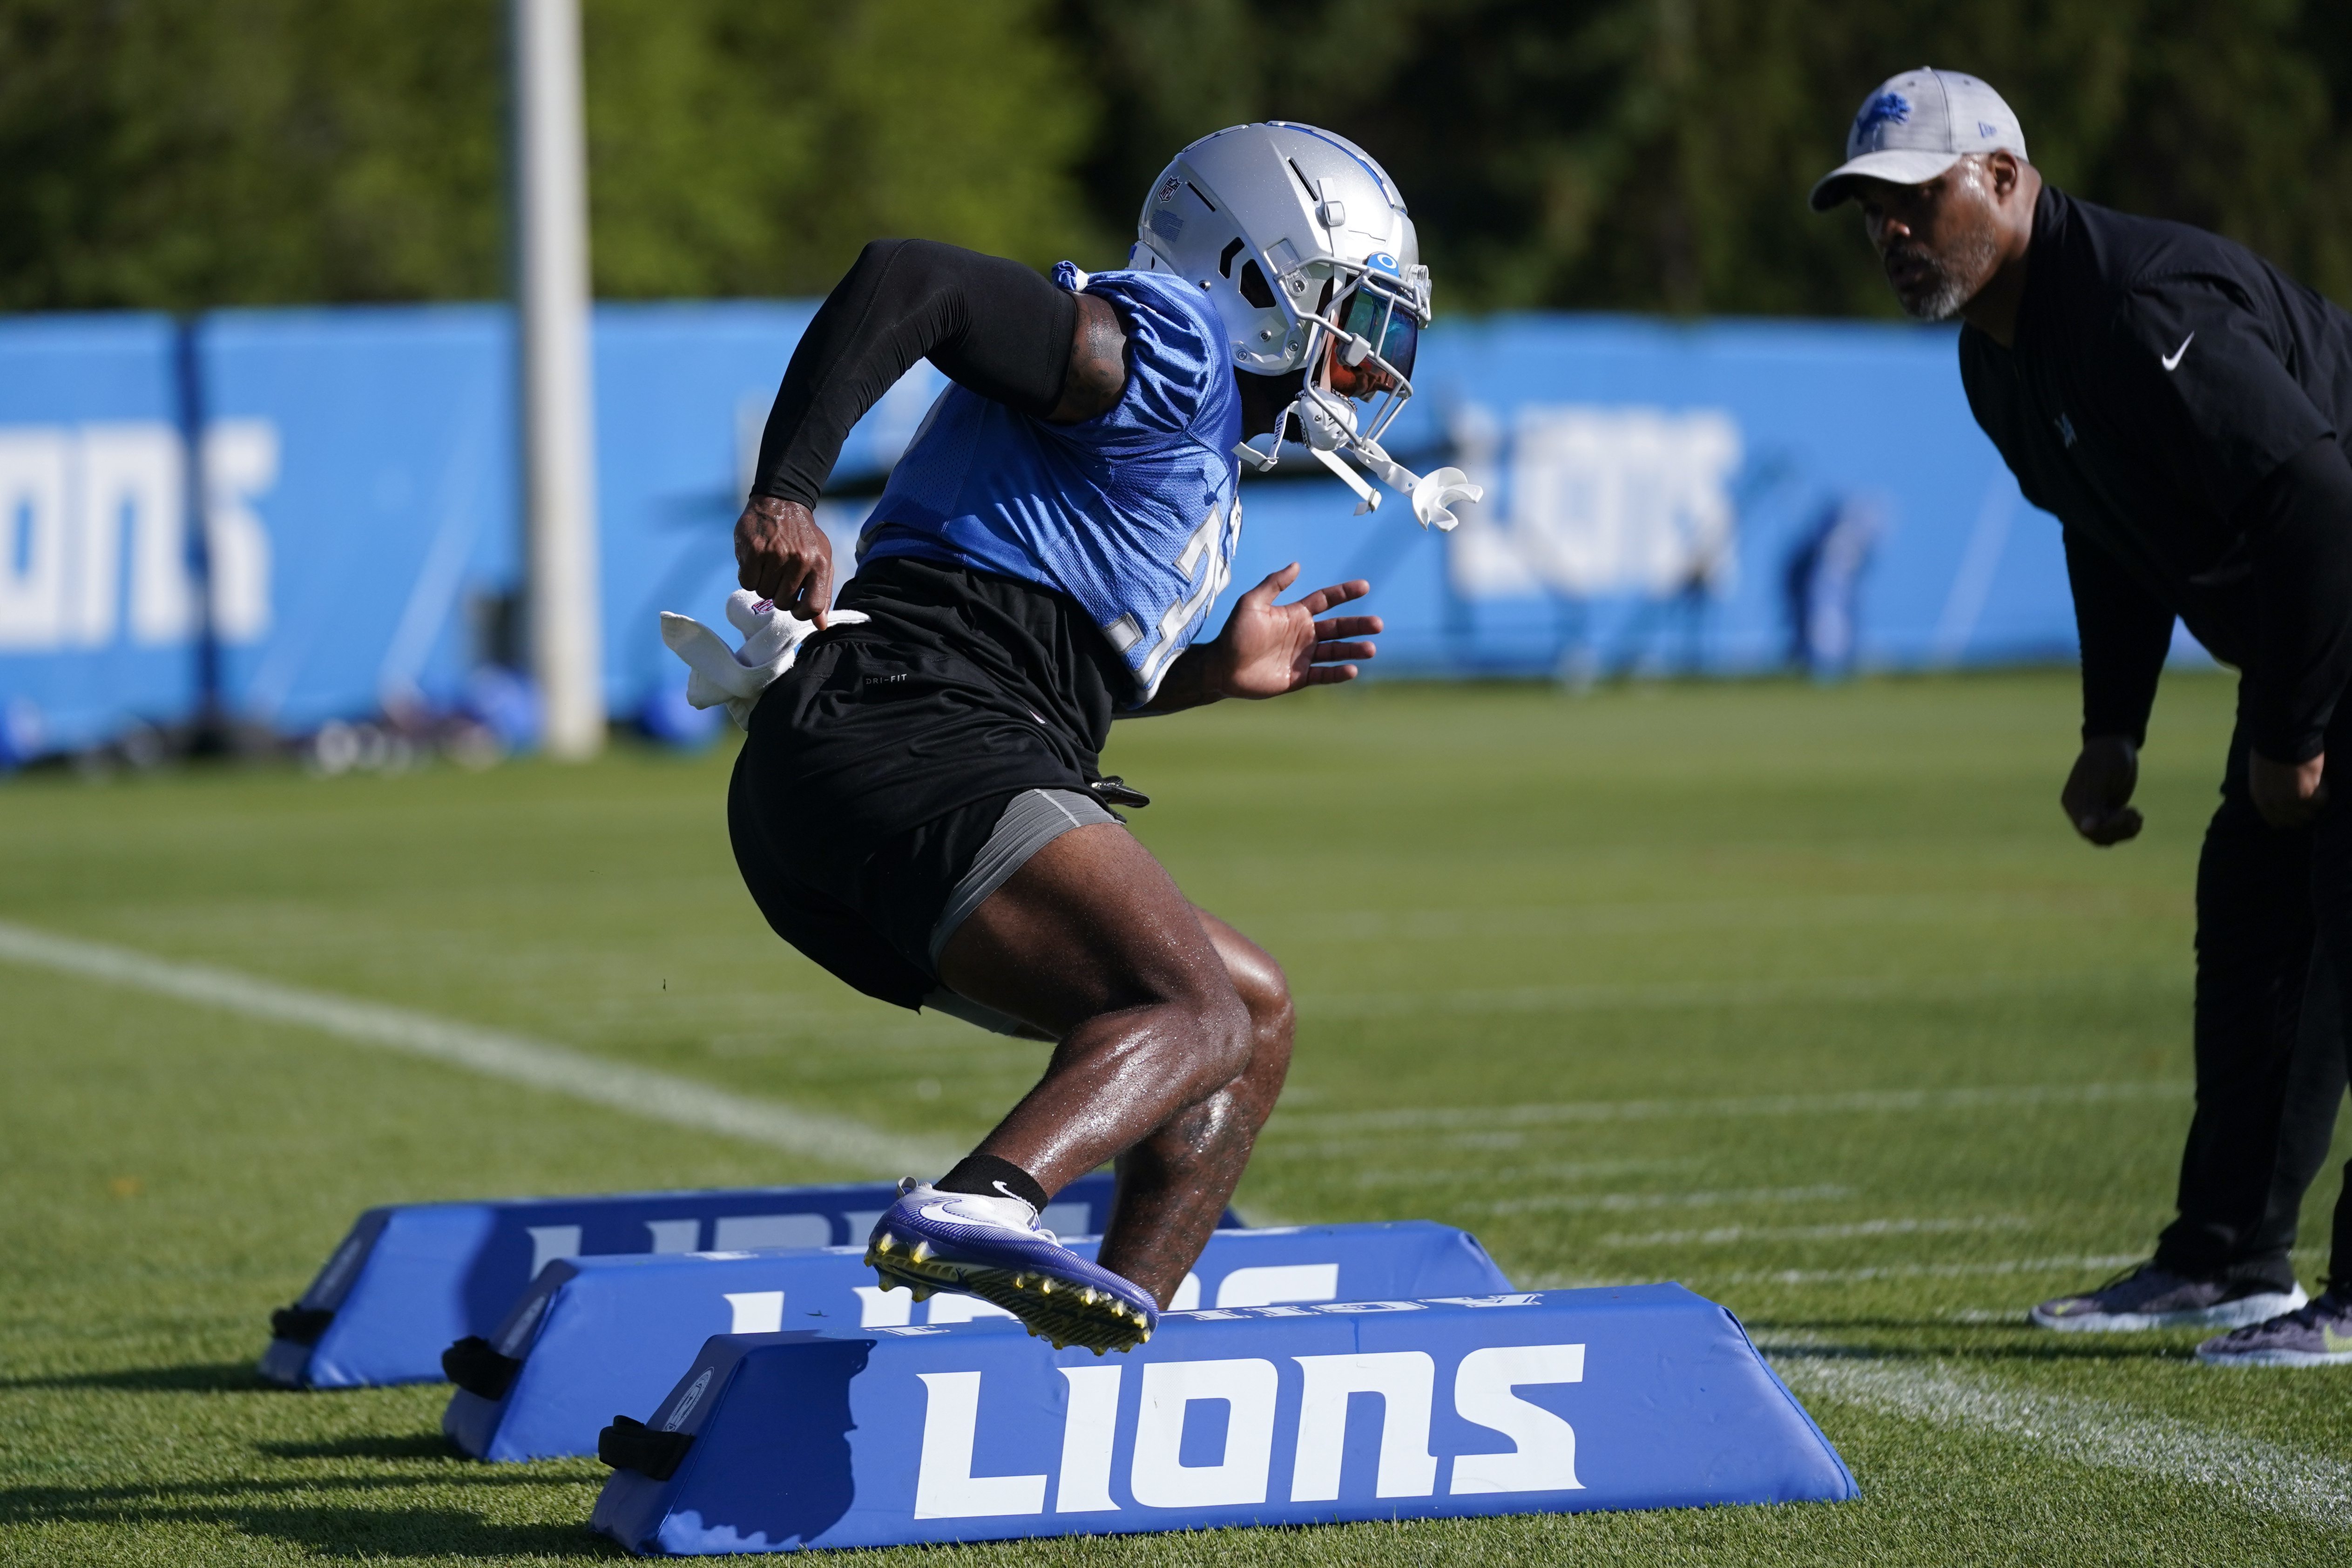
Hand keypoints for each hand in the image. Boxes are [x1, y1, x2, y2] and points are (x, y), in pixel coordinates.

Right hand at [733, 497, 832, 625]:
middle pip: (783, 603)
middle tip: (780, 575)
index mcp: (819, 564)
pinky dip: (748, 576)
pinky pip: (746, 582)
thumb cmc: (804, 538)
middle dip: (779, 594)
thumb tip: (821, 626)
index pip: (812, 607)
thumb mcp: (821, 561)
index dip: (801, 613)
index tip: (796, 606)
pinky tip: (756, 561)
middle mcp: (799, 560)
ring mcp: (775, 554)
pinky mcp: (753, 550)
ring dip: (763, 584)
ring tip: (769, 564)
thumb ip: (822, 593)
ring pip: (763, 593)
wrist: (782, 502)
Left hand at [1210, 564, 1379, 699]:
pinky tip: (1352, 669)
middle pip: (1338, 627)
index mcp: (1295, 614)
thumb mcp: (1252, 603)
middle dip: (1357, 625)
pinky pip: (1323, 674)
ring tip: (1370, 649)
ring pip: (1335, 651)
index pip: (1326, 600)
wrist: (1222, 667)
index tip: (1364, 587)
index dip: (1344, 593)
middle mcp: (1304, 634)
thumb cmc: (1234, 633)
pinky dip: (1338, 673)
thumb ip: (1274, 584)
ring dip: (1353, 650)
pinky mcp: (1299, 678)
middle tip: (1378, 624)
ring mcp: (1303, 657)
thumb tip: (1296, 565)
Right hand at [2060, 734, 2142, 845]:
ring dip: (2125, 831)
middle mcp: (2080, 810)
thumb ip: (2092, 803)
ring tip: (2138, 815)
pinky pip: (2114, 831)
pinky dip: (2127, 828)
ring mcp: (2093, 812)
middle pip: (2097, 836)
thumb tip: (2086, 829)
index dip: (2109, 827)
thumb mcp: (2101, 778)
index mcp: (2073, 802)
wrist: (2116, 743)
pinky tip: (2136, 815)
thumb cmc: (2108, 757)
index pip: (2088, 828)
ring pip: (2106, 837)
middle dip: (2119, 829)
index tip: (2128, 812)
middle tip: (2136, 813)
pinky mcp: (2106, 812)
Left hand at [2250, 749, 2327, 828]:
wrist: (2283, 739)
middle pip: (2294, 821)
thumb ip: (2268, 787)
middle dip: (2301, 813)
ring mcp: (2293, 801)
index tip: (2294, 812)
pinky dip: (2324, 792)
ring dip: (2313, 804)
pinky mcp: (2310, 795)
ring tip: (2315, 790)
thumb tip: (2278, 793)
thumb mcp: (2260, 773)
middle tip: (2308, 801)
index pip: (2275, 821)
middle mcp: (2275, 804)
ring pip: (2310, 814)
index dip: (2286, 817)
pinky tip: (2320, 781)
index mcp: (2260, 798)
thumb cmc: (2269, 748)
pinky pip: (2321, 801)